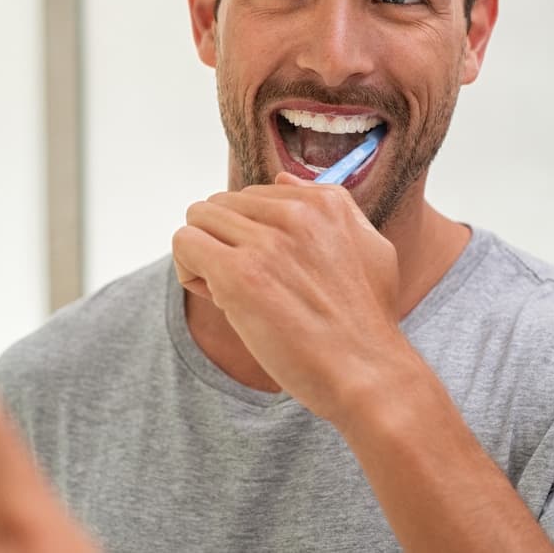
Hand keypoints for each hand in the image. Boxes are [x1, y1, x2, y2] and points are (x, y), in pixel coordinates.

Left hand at [173, 173, 409, 423]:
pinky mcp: (239, 274)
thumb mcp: (369, 247)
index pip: (253, 195)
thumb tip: (282, 178)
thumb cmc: (365, 322)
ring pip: (198, 220)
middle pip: (220, 204)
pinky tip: (217, 299)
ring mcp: (266, 242)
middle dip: (223, 242)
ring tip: (230, 292)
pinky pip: (185, 244)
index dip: (250, 234)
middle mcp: (295, 213)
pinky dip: (188, 271)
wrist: (368, 374)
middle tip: (247, 285)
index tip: (268, 269)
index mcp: (324, 202)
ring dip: (204, 256)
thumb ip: (330, 206)